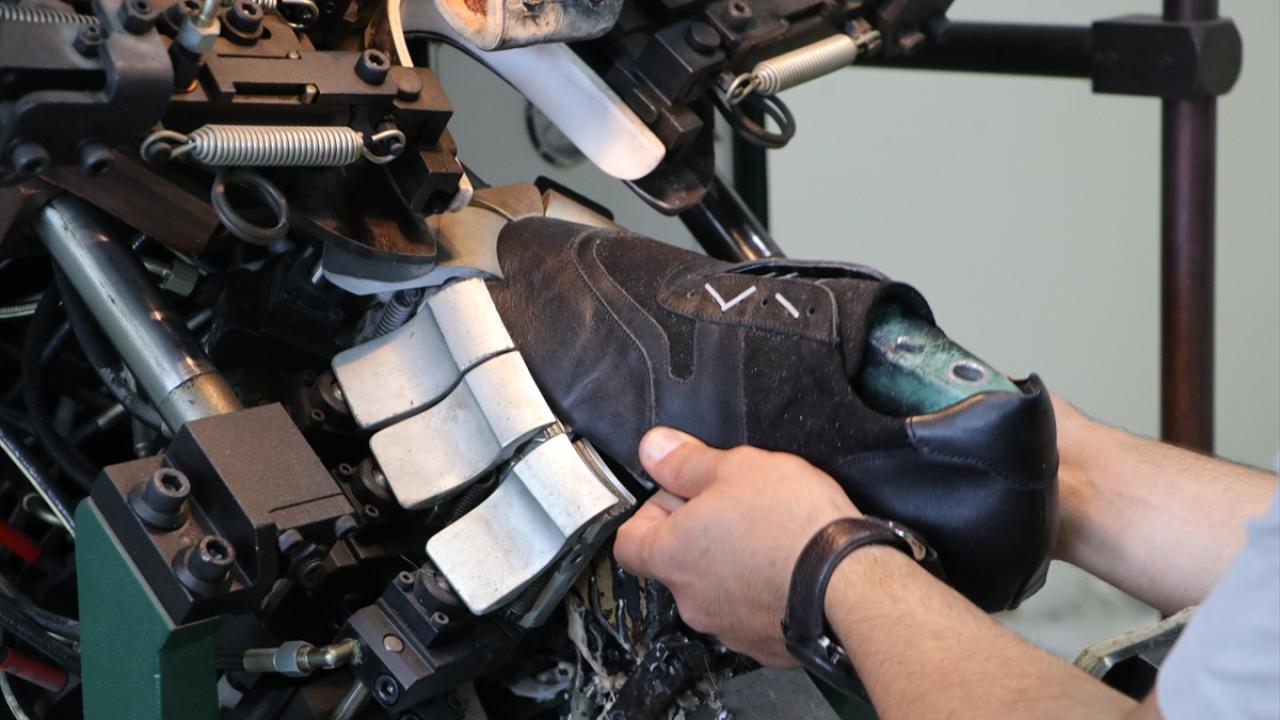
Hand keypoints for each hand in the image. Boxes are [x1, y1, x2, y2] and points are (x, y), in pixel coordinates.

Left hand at [612, 427, 860, 665]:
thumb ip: (686, 461)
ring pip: (712, 588)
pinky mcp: (761, 645)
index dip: (651, 512)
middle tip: (735, 506)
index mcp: (671, 554)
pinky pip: (747, 611)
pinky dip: (759, 590)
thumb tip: (653, 449)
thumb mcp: (735, 468)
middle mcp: (689, 599)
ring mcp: (725, 627)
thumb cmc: (791, 524)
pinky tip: (787, 565)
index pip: (627, 541)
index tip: (682, 494)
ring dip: (729, 562)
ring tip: (768, 535)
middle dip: (697, 533)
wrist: (850, 582)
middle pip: (673, 563)